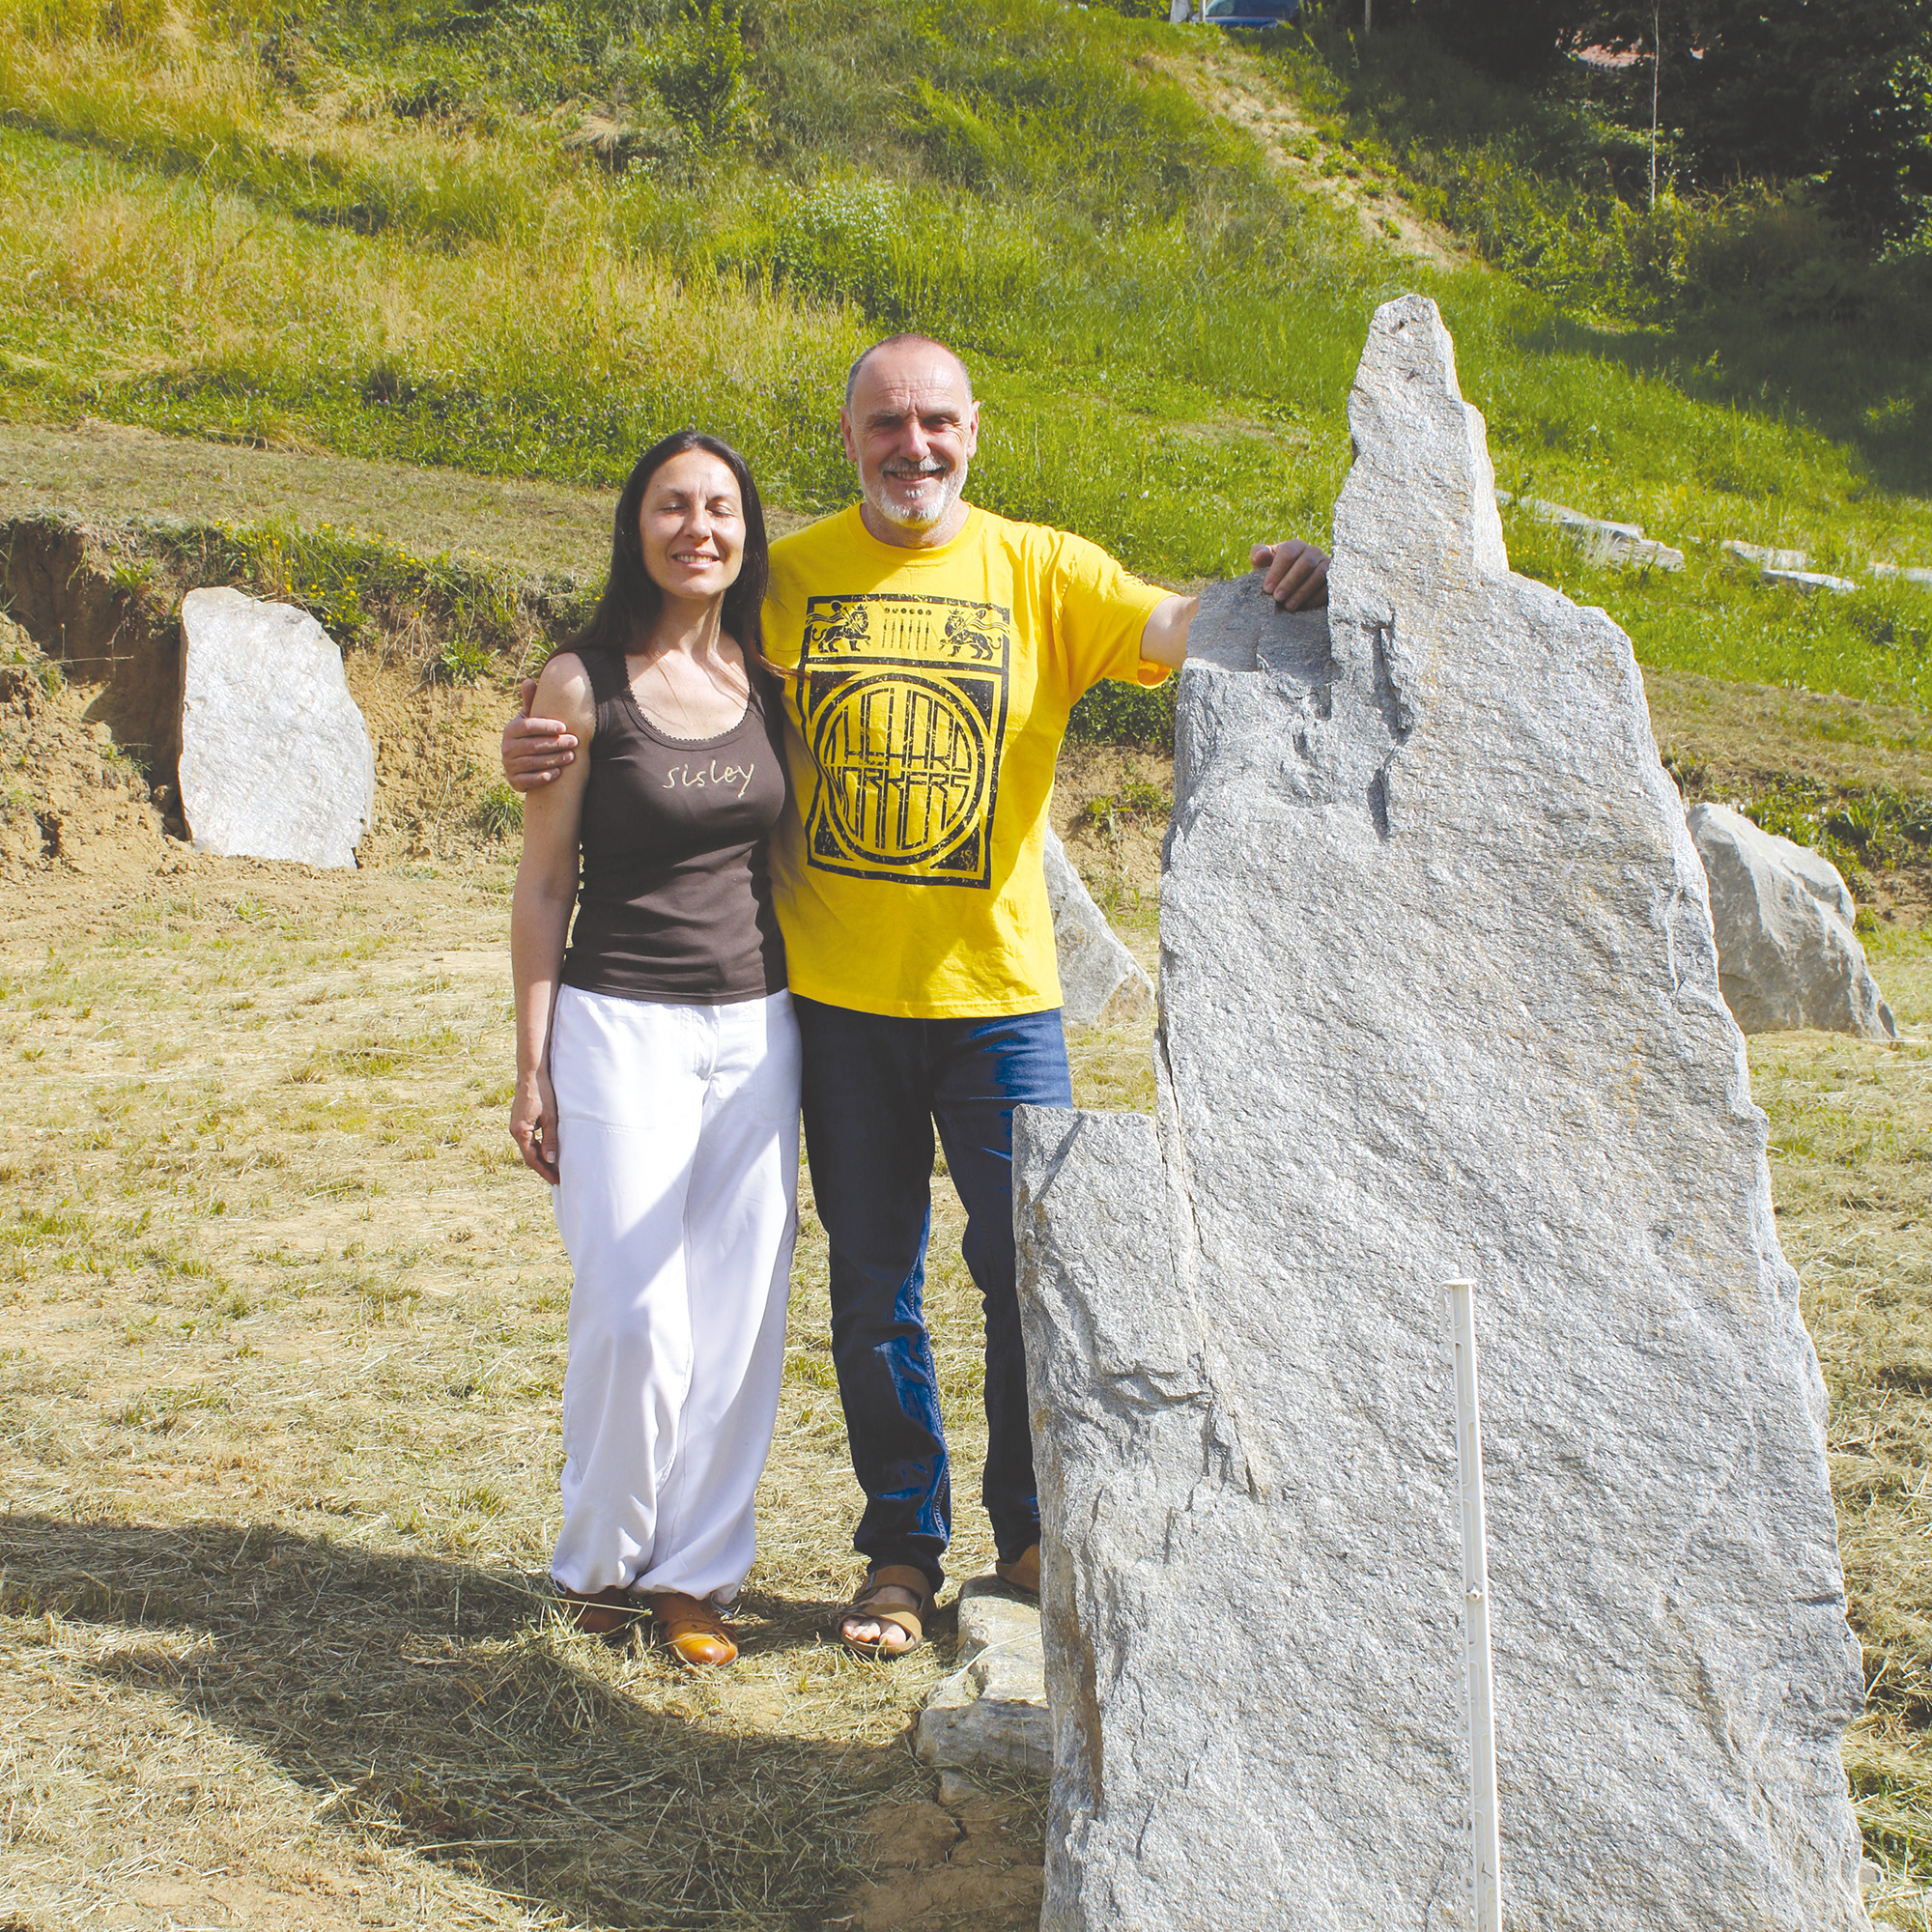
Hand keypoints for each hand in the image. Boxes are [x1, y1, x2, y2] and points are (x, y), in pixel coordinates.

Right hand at [503, 678, 578, 791]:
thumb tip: (528, 681)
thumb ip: (530, 702)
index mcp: (510, 730)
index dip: (545, 726)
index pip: (527, 727)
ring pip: (532, 763)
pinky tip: (558, 773)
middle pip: (532, 745)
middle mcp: (506, 748)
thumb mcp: (528, 719)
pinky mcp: (514, 781)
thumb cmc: (530, 736)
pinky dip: (542, 777)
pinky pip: (528, 780)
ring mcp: (509, 765)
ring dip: (553, 760)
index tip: (564, 727)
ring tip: (571, 756)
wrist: (520, 763)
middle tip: (574, 742)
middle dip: (555, 743)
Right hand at [510, 1067, 560, 1182]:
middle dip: (543, 1167)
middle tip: (557, 1178)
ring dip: (540, 1158)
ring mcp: (515, 1125)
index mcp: (520, 1131)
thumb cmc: (542, 1093)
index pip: (532, 1158)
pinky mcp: (519, 1121)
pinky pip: (528, 1139)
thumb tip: (551, 1160)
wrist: (531, 1074)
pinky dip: (537, 1147)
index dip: (545, 1171)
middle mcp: (514, 1130)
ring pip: (528, 1148)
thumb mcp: (550, 1118)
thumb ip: (550, 1140)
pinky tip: (547, 1151)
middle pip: (529, 1155)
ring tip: (554, 1168)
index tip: (556, 1181)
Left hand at [1252, 539, 1329, 611]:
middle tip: (1277, 598)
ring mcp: (1326, 565)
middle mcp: (1313, 552)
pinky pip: (1328, 587)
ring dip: (1302, 591)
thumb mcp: (1264, 563)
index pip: (1288, 553)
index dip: (1277, 571)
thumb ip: (1258, 555)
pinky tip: (1304, 607)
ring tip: (1288, 606)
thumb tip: (1260, 556)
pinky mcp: (1333, 580)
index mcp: (1295, 546)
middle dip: (1290, 582)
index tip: (1267, 588)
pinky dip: (1316, 597)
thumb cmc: (1275, 572)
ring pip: (1318, 575)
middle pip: (1305, 563)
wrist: (1292, 586)